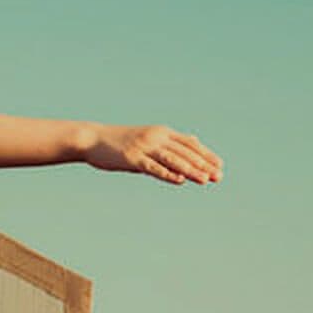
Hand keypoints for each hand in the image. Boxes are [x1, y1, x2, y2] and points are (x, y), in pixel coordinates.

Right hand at [84, 124, 222, 184]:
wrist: (92, 139)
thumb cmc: (120, 141)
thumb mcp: (148, 138)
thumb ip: (170, 142)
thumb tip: (194, 140)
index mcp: (161, 132)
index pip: (189, 144)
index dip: (205, 155)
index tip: (219, 166)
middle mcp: (155, 137)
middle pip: (184, 152)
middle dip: (203, 165)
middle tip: (218, 177)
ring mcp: (143, 147)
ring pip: (172, 159)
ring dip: (190, 170)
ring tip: (205, 180)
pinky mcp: (132, 158)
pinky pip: (153, 167)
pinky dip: (167, 174)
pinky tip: (180, 180)